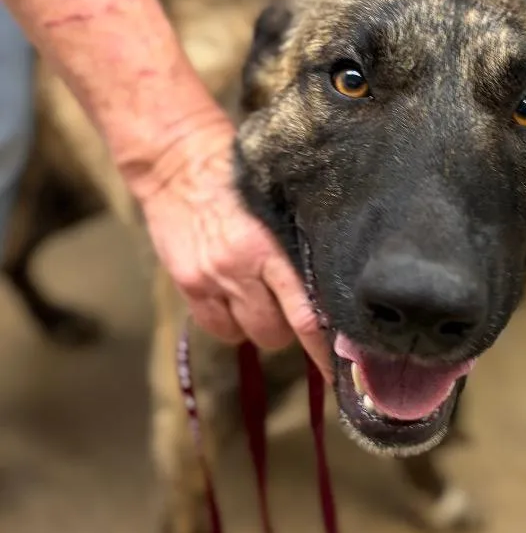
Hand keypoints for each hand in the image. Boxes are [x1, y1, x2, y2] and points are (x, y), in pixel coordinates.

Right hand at [137, 119, 331, 381]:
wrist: (176, 161)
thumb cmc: (239, 176)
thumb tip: (332, 289)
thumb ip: (297, 245)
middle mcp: (240, 268)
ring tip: (261, 295)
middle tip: (294, 304)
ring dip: (261, 325)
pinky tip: (234, 298)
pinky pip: (219, 329)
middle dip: (292, 328)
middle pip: (278, 332)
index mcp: (270, 247)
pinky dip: (231, 323)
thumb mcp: (278, 204)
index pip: (306, 314)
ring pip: (249, 335)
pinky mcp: (187, 286)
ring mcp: (210, 280)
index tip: (340, 371)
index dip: (323, 349)